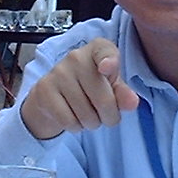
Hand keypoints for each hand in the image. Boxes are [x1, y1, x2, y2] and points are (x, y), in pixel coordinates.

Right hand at [19, 37, 139, 139]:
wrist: (53, 96)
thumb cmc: (90, 87)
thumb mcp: (111, 87)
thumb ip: (123, 94)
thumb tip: (132, 103)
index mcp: (98, 50)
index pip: (105, 51)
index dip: (109, 61)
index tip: (107, 68)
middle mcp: (76, 56)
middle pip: (103, 99)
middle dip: (109, 117)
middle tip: (104, 114)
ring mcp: (58, 72)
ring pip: (86, 114)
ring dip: (92, 123)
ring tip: (86, 113)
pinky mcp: (44, 89)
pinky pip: (69, 121)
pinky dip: (75, 127)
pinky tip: (72, 116)